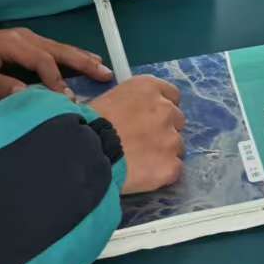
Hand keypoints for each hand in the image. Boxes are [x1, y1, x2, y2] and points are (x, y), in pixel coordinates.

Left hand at [0, 27, 111, 99]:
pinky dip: (71, 56)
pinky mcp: (27, 43)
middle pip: (59, 50)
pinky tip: (84, 60)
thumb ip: (0, 86)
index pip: (42, 61)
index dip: (56, 79)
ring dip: (82, 58)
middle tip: (105, 73)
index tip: (68, 97)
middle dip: (83, 62)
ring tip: (102, 67)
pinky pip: (54, 49)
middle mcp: (26, 37)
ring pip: (60, 48)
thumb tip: (27, 95)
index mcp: (14, 44)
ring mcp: (28, 38)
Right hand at [89, 76, 186, 193]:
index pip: (171, 95)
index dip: (161, 108)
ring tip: (140, 162)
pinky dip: (163, 174)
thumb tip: (130, 113)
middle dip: (164, 130)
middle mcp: (165, 109)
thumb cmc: (87, 126)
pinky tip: (144, 175)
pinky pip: (174, 170)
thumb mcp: (108, 100)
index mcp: (148, 88)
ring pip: (177, 146)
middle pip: (177, 120)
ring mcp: (171, 138)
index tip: (152, 119)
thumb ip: (130, 103)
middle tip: (143, 142)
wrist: (86, 155)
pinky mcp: (171, 165)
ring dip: (164, 153)